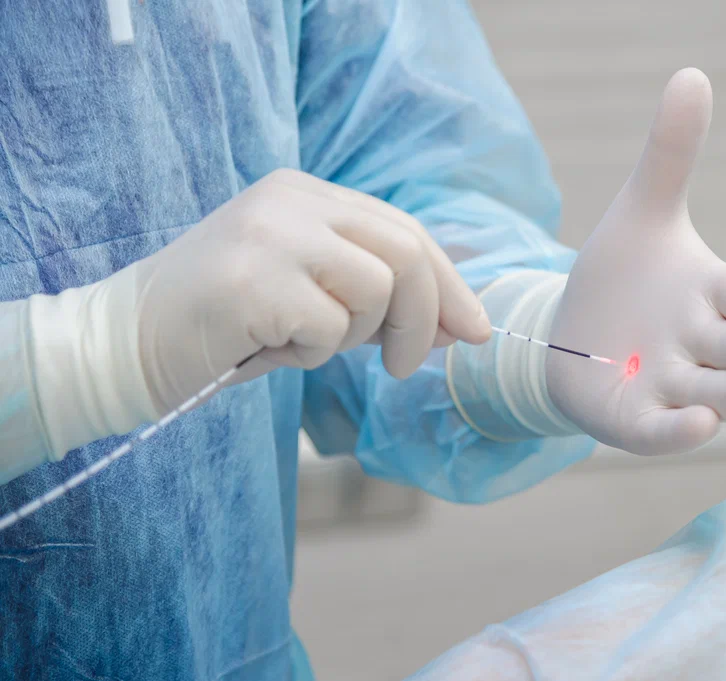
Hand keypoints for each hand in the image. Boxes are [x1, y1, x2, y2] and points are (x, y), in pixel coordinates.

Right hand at [130, 168, 489, 413]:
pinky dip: (310, 355)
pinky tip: (266, 348)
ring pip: (378, 288)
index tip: (473, 330)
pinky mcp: (254, 279)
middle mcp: (292, 200)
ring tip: (301, 344)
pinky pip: (330, 328)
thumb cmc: (226, 325)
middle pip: (407, 252)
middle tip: (407, 365)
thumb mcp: (311, 296)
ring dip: (353, 337)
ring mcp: (271, 234)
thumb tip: (455, 325)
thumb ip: (376, 296)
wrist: (127, 344)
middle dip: (425, 318)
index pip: (405, 230)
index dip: (449, 284)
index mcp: (306, 193)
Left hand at [547, 69, 725, 455]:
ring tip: (715, 392)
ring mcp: (677, 386)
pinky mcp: (643, 421)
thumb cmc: (620, 277)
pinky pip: (672, 433)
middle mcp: (705, 344)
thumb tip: (691, 75)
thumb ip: (668, 156)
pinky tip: (690, 420)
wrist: (569, 334)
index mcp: (712, 294)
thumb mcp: (639, 214)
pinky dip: (685, 431)